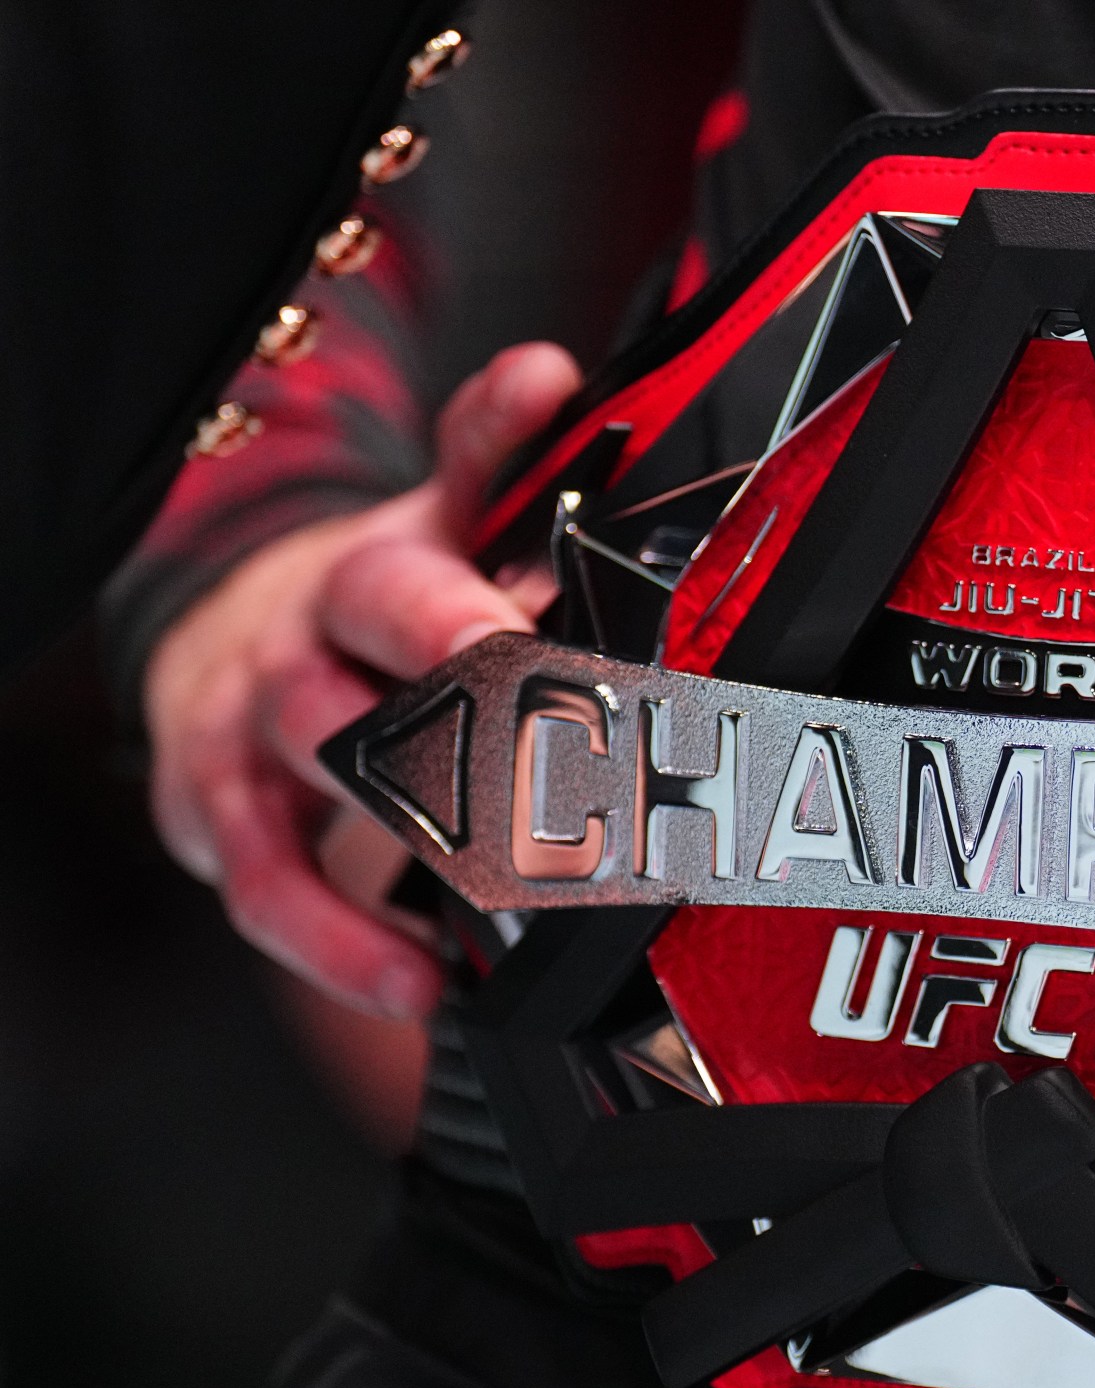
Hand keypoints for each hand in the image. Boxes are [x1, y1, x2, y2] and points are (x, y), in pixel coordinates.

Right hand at [145, 342, 580, 1017]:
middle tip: (539, 804)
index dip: (459, 624)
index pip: (405, 592)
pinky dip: (340, 946)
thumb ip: (499, 457)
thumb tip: (552, 375)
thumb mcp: (441, 518)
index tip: (526, 658)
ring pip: (307, 798)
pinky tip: (418, 981)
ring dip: (400, 858)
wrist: (240, 632)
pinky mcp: (218, 819)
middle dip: (440, 757)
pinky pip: (270, 890)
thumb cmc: (376, 594)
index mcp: (369, 579)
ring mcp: (250, 740)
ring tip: (498, 903)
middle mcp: (297, 655)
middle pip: (351, 703)